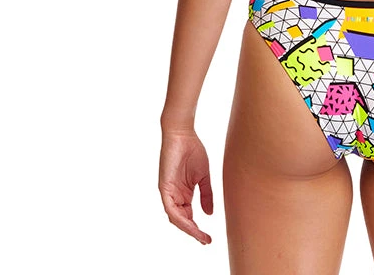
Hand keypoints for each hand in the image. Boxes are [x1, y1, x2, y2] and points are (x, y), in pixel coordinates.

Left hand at [158, 128, 213, 243]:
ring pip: (175, 218)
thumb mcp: (203, 177)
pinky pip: (170, 208)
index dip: (197, 228)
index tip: (208, 237)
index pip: (188, 216)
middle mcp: (175, 195)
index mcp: (183, 193)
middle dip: (193, 232)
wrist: (183, 134)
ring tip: (199, 235)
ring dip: (187, 228)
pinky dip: (179, 218)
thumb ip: (206, 195)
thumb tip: (209, 214)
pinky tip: (189, 224)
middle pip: (182, 220)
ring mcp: (169, 192)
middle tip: (205, 240)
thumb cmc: (193, 151)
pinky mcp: (164, 187)